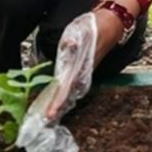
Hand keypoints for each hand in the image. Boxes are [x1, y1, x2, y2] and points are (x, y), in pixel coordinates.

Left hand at [17, 11, 98, 151]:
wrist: (111, 26)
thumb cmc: (93, 27)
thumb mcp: (82, 30)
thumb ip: (73, 41)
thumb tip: (69, 46)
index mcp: (79, 67)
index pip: (66, 88)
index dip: (57, 102)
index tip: (49, 115)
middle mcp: (82, 75)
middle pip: (66, 97)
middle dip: (54, 111)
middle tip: (40, 125)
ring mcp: (83, 75)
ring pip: (68, 95)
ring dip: (57, 107)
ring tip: (44, 120)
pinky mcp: (82, 74)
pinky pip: (70, 90)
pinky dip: (61, 99)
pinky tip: (55, 105)